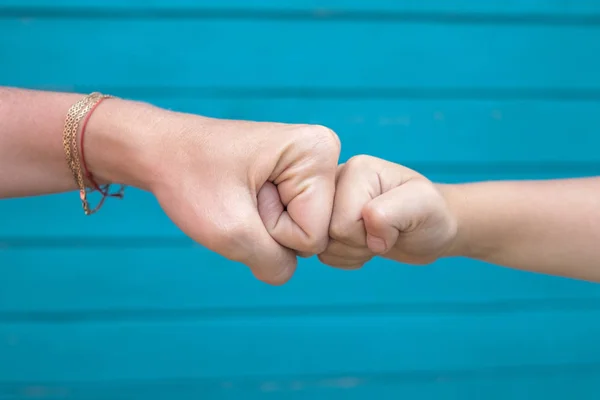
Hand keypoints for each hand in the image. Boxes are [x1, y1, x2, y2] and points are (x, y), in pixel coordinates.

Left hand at [95, 101, 340, 284]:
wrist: (160, 151)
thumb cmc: (190, 179)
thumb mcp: (231, 232)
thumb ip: (274, 265)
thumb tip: (286, 272)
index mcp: (318, 151)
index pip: (315, 234)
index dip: (273, 229)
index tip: (245, 196)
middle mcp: (324, 154)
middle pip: (315, 234)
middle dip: (271, 230)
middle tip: (240, 197)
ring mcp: (310, 167)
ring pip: (303, 233)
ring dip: (264, 228)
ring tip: (241, 196)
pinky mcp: (296, 179)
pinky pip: (292, 225)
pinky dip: (262, 223)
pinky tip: (245, 197)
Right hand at [318, 155, 457, 268]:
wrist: (428, 230)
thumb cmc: (429, 214)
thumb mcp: (422, 207)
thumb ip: (390, 212)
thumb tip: (367, 232)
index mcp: (356, 170)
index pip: (341, 222)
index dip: (367, 234)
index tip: (392, 224)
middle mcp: (336, 181)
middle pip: (325, 234)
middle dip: (358, 244)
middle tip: (383, 232)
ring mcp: (328, 201)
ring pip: (323, 247)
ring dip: (353, 252)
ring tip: (376, 237)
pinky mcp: (327, 220)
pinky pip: (324, 254)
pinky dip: (348, 257)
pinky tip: (366, 243)